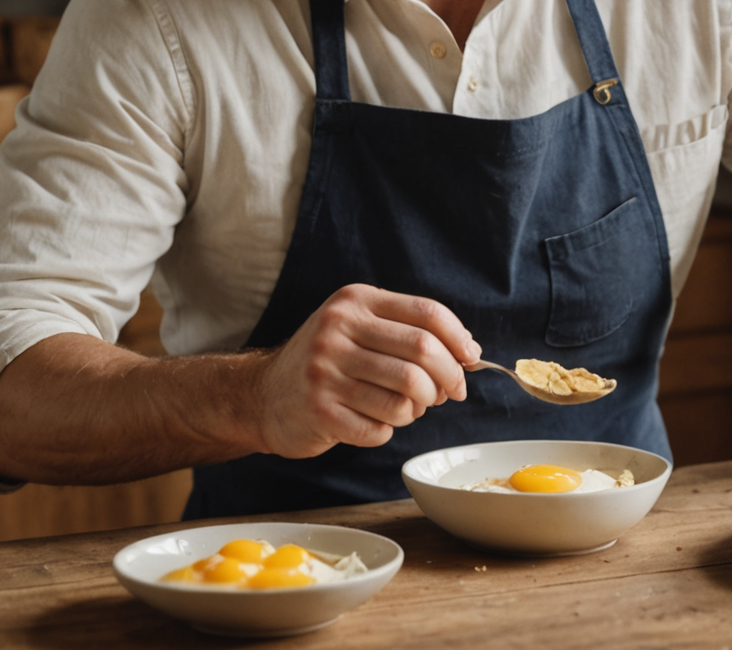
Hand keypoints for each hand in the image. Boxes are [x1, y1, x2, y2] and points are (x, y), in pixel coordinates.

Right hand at [250, 284, 481, 457]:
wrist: (262, 394)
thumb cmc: (328, 361)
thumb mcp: (360, 327)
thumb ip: (410, 331)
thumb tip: (469, 351)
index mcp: (354, 301)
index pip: (427, 314)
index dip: (459, 340)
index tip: (469, 360)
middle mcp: (337, 330)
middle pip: (423, 353)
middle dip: (448, 378)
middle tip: (449, 393)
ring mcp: (325, 371)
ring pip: (406, 396)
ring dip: (418, 409)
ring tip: (407, 407)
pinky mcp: (319, 411)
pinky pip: (380, 429)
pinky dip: (387, 430)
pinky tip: (373, 422)